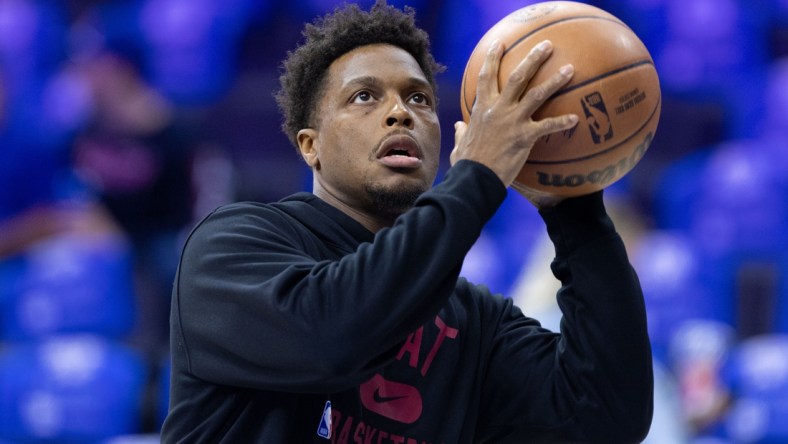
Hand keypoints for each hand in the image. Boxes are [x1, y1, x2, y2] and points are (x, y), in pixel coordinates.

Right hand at [451, 39, 577, 187]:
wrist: (474, 179)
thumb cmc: (466, 164)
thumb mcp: (460, 144)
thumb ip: (461, 132)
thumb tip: (459, 126)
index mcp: (482, 108)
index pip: (486, 76)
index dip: (492, 58)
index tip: (499, 44)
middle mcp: (497, 109)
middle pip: (517, 76)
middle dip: (532, 58)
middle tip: (547, 45)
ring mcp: (512, 122)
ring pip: (536, 94)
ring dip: (554, 80)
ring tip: (569, 69)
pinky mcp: (524, 137)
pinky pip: (547, 126)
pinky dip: (562, 121)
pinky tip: (575, 118)